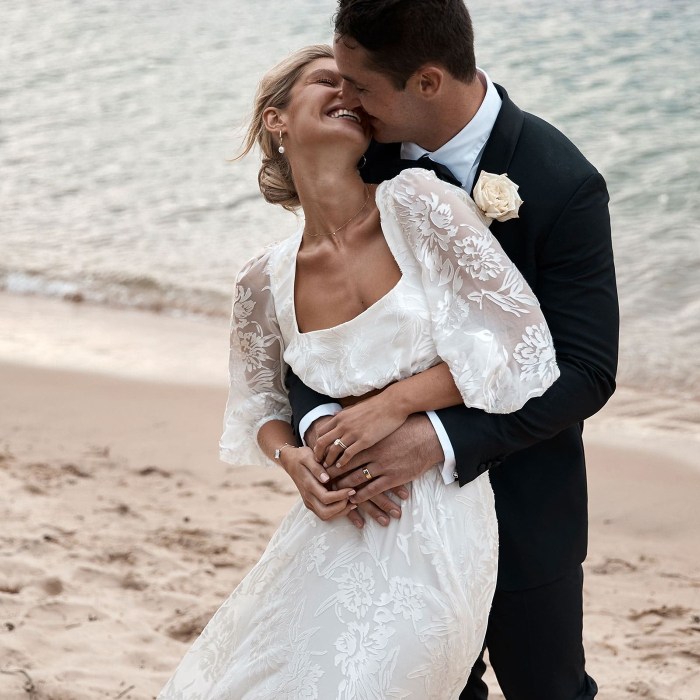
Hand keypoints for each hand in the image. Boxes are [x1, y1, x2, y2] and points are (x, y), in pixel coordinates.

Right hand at [279, 446, 356, 520]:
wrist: (289, 461)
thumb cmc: (301, 456)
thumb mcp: (308, 457)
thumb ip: (316, 468)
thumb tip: (326, 479)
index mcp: (308, 485)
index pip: (326, 498)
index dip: (341, 496)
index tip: (352, 489)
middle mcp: (307, 497)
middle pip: (325, 513)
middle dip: (342, 508)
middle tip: (353, 496)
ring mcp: (308, 502)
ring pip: (325, 516)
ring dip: (340, 512)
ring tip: (353, 500)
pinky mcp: (311, 503)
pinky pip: (324, 514)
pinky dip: (336, 511)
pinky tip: (346, 501)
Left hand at [303, 410, 409, 529]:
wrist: (427, 436)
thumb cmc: (404, 428)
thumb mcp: (380, 424)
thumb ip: (363, 424)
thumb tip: (345, 418)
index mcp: (366, 439)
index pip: (341, 450)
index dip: (329, 458)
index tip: (320, 464)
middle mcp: (371, 452)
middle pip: (345, 465)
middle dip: (332, 475)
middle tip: (322, 481)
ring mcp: (382, 465)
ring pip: (357, 479)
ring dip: (345, 487)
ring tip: (335, 493)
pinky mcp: (393, 477)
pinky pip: (373, 489)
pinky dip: (361, 496)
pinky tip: (354, 500)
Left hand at [313, 391, 407, 467]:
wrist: (393, 403)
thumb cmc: (377, 405)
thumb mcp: (356, 407)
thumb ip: (345, 414)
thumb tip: (335, 416)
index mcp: (341, 416)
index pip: (321, 432)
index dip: (317, 443)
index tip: (319, 452)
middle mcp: (343, 424)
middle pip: (322, 442)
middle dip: (318, 454)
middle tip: (319, 463)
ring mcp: (353, 433)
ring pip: (333, 450)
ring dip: (329, 460)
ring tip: (328, 468)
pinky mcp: (364, 440)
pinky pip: (348, 454)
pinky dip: (342, 462)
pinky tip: (341, 466)